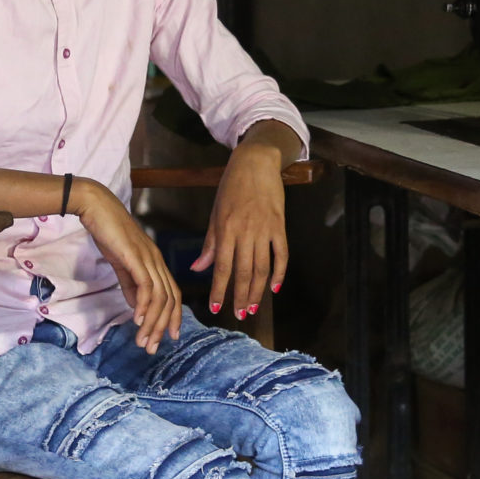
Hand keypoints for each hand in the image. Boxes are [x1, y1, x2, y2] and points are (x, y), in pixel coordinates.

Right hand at [75, 182, 181, 352]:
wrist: (95, 207)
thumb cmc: (108, 232)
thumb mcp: (121, 263)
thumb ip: (130, 284)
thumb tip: (137, 307)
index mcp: (155, 262)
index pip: (172, 294)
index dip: (173, 317)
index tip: (168, 337)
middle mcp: (157, 261)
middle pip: (170, 300)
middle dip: (162, 327)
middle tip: (152, 348)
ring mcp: (148, 258)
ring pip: (160, 297)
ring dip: (153, 322)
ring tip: (143, 341)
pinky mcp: (135, 257)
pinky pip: (146, 286)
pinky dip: (144, 306)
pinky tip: (138, 320)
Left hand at [192, 141, 289, 323]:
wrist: (256, 163)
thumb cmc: (231, 187)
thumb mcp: (215, 213)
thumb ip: (209, 243)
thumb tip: (197, 268)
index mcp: (226, 229)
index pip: (221, 267)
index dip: (219, 290)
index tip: (216, 307)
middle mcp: (245, 232)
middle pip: (244, 272)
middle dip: (241, 297)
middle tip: (240, 315)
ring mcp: (265, 230)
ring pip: (262, 268)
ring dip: (258, 291)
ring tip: (254, 307)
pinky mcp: (280, 226)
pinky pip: (282, 255)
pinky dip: (280, 273)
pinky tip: (275, 288)